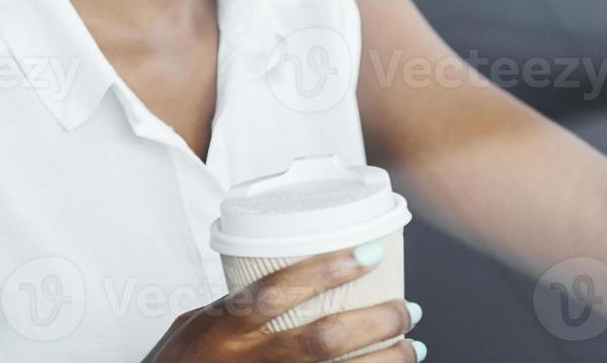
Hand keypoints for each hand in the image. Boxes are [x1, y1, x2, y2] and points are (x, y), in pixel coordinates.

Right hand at [142, 245, 424, 361]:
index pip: (277, 290)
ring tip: (412, 348)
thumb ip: (237, 306)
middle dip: (376, 324)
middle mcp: (243, 362)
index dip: (327, 268)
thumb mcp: (194, 325)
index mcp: (220, 328)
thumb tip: (295, 278)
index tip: (372, 254)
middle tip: (408, 310)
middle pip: (322, 341)